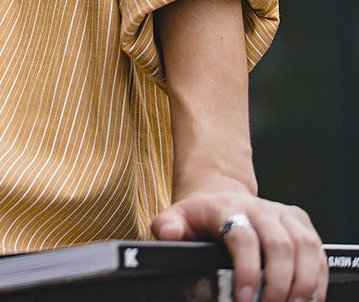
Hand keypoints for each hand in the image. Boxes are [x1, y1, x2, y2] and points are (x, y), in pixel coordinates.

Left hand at [151, 180, 327, 301]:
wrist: (219, 195)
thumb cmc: (199, 215)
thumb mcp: (177, 217)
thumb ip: (168, 227)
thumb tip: (168, 234)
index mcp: (226, 206)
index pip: (243, 236)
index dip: (247, 271)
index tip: (245, 299)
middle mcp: (257, 207)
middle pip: (279, 244)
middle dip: (279, 283)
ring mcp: (280, 212)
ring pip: (303, 246)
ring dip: (303, 282)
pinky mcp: (299, 221)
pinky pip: (317, 248)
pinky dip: (318, 276)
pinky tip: (308, 297)